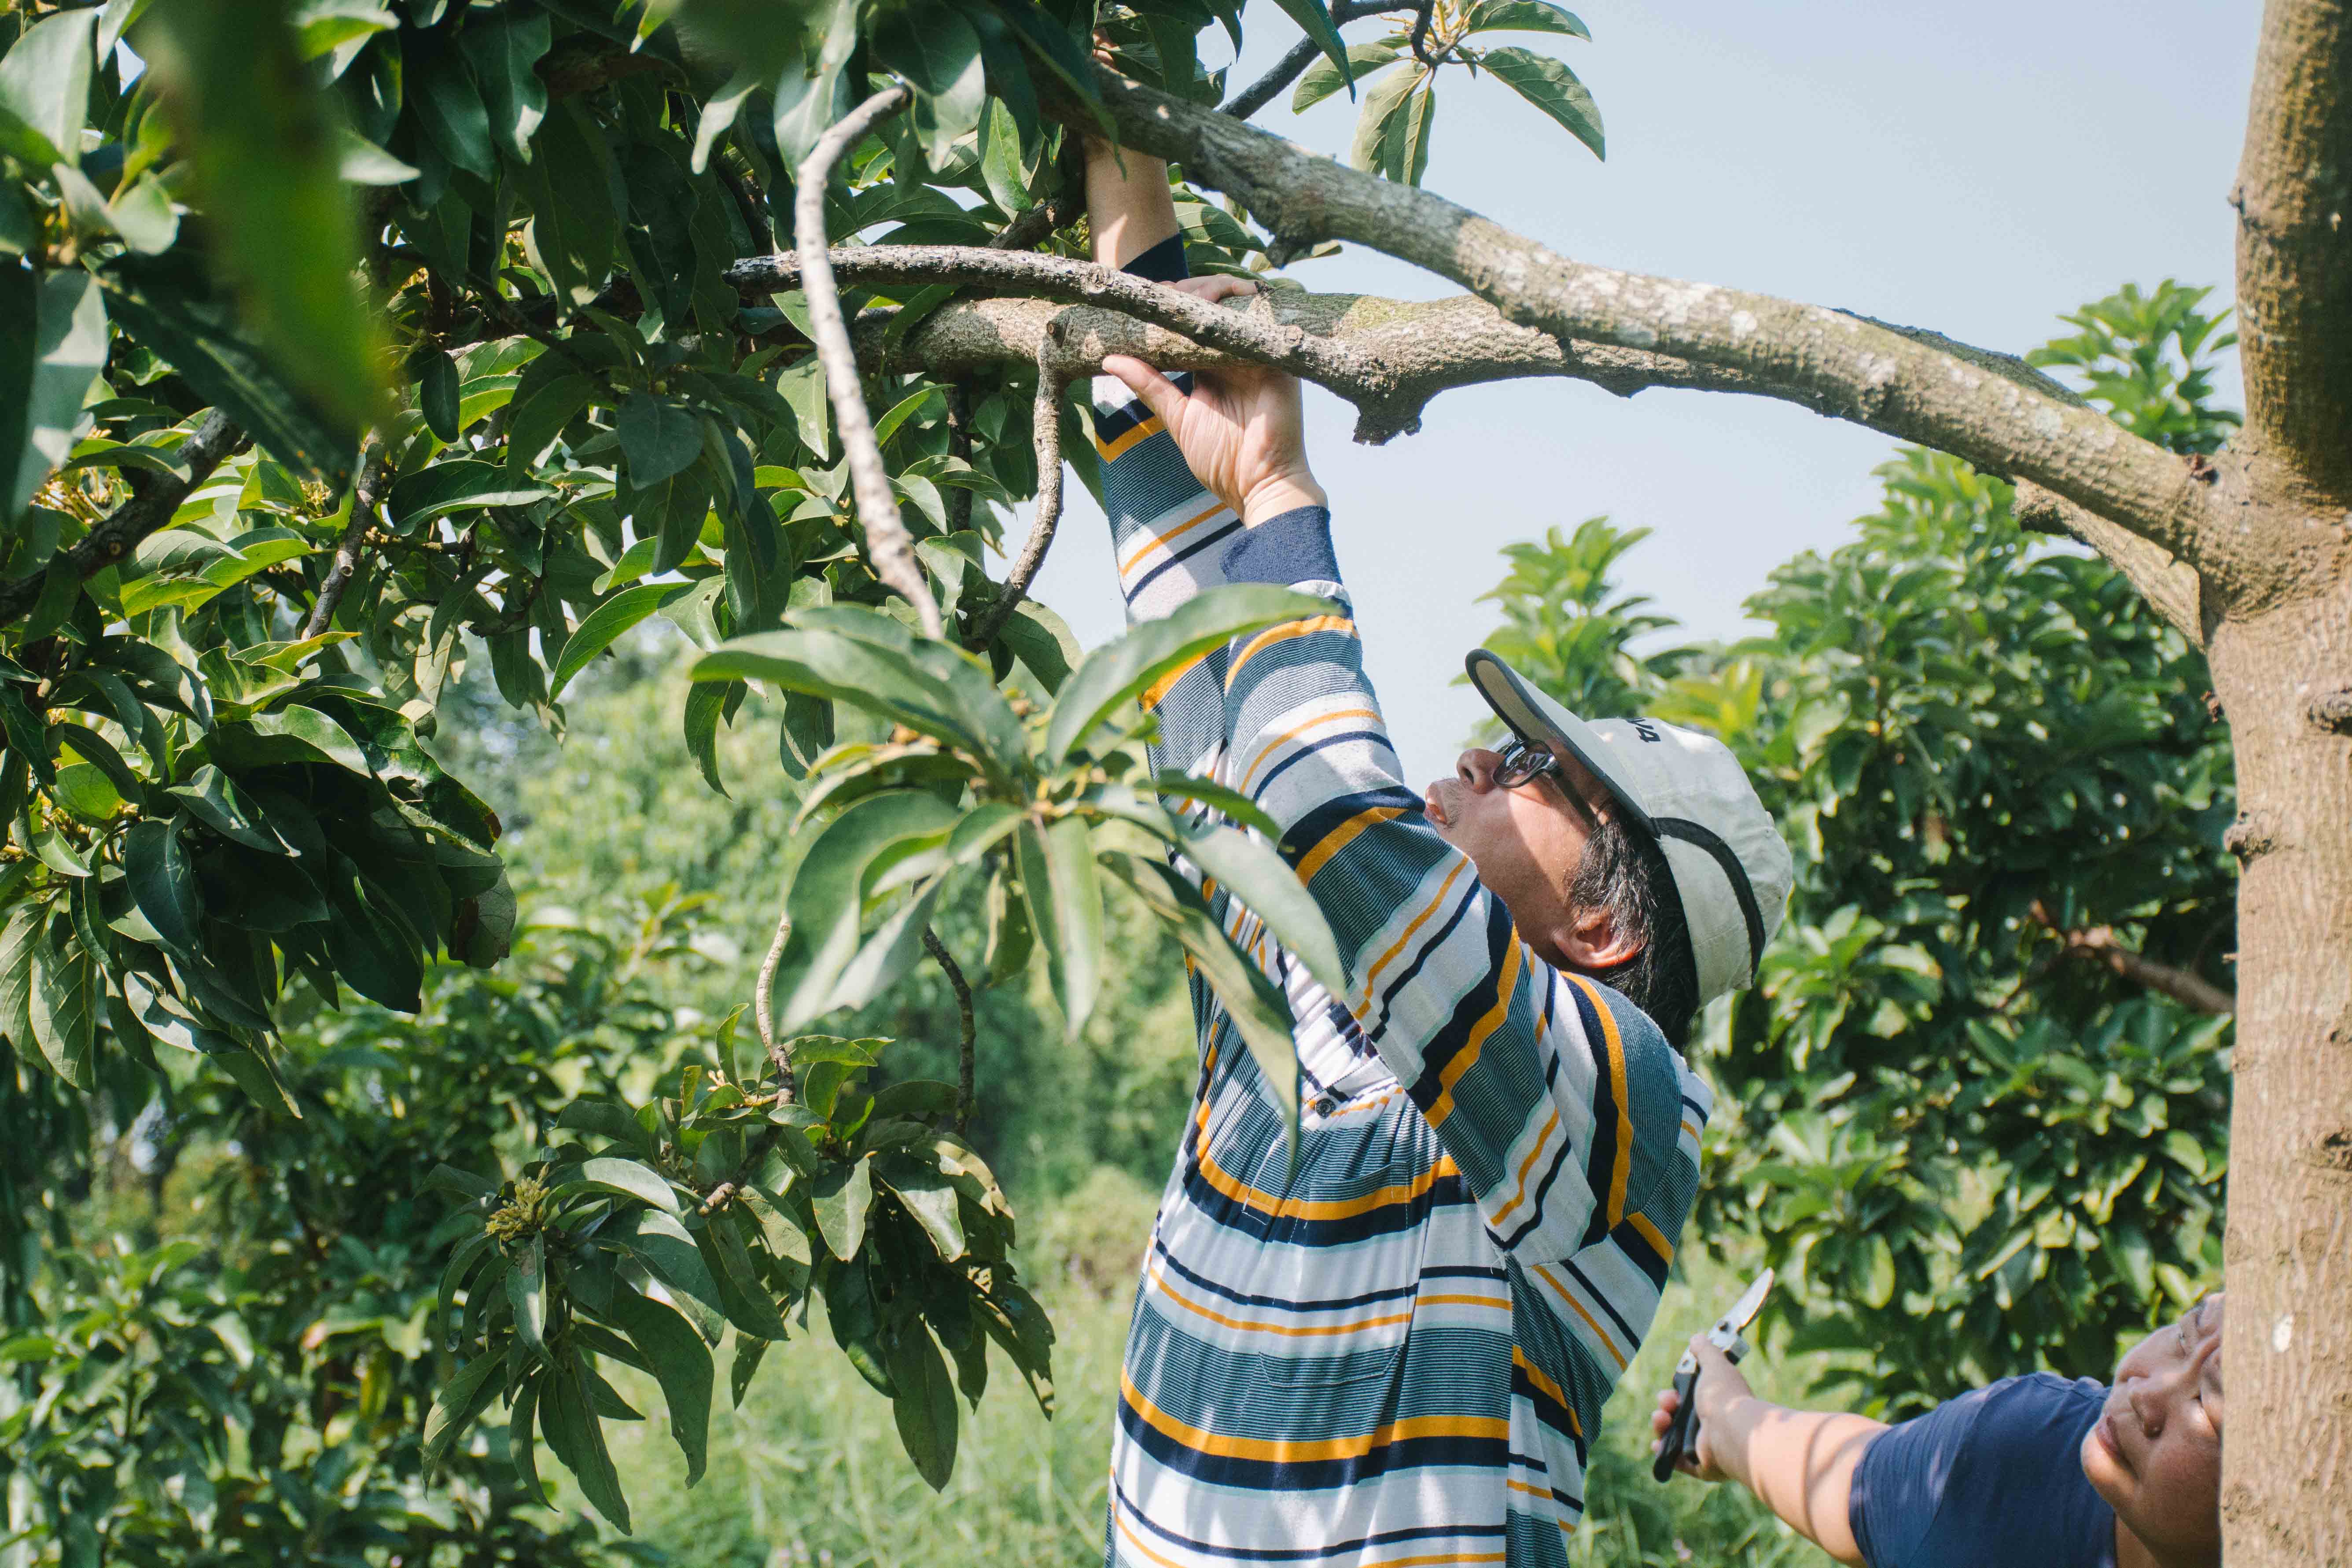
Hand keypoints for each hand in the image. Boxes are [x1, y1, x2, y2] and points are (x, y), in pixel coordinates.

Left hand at [1100, 277, 1326, 526]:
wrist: (1260, 486)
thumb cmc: (1222, 461)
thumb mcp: (1178, 417)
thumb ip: (1149, 385)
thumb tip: (1109, 359)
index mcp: (1212, 368)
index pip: (1190, 325)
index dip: (1172, 306)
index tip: (1147, 295)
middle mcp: (1235, 356)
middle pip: (1214, 308)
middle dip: (1189, 291)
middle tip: (1165, 289)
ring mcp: (1258, 354)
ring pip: (1236, 306)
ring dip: (1212, 291)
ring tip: (1187, 292)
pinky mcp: (1279, 359)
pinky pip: (1264, 320)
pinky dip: (1243, 304)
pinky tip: (1219, 298)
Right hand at [1649, 1336, 1756, 1483]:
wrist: (1732, 1433)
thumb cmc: (1725, 1398)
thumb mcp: (1714, 1366)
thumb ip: (1706, 1352)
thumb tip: (1698, 1337)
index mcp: (1716, 1405)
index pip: (1689, 1401)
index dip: (1674, 1394)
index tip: (1672, 1392)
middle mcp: (1711, 1427)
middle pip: (1677, 1417)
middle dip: (1665, 1408)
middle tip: (1667, 1406)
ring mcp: (1704, 1448)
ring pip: (1673, 1437)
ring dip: (1661, 1426)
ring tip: (1662, 1420)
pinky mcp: (1697, 1465)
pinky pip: (1674, 1460)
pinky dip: (1663, 1452)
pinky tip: (1657, 1443)